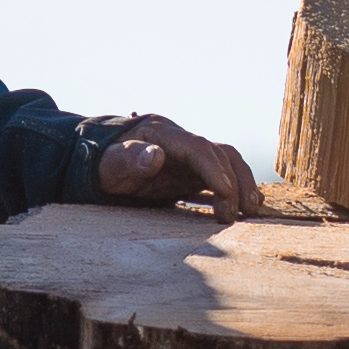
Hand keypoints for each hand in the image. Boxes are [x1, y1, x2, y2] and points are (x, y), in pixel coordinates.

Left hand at [93, 116, 266, 219]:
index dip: (215, 169)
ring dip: (241, 184)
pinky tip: (246, 207)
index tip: (226, 194)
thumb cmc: (103, 165)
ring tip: (248, 211)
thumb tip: (155, 156)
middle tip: (236, 214)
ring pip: (226, 162)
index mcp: (162, 134)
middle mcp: (181, 141)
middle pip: (219, 154)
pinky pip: (219, 177)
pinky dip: (235, 189)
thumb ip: (128, 159)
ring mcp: (188, 157)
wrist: (100, 164)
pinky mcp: (191, 173)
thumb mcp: (108, 164)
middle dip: (233, 183)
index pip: (198, 147)